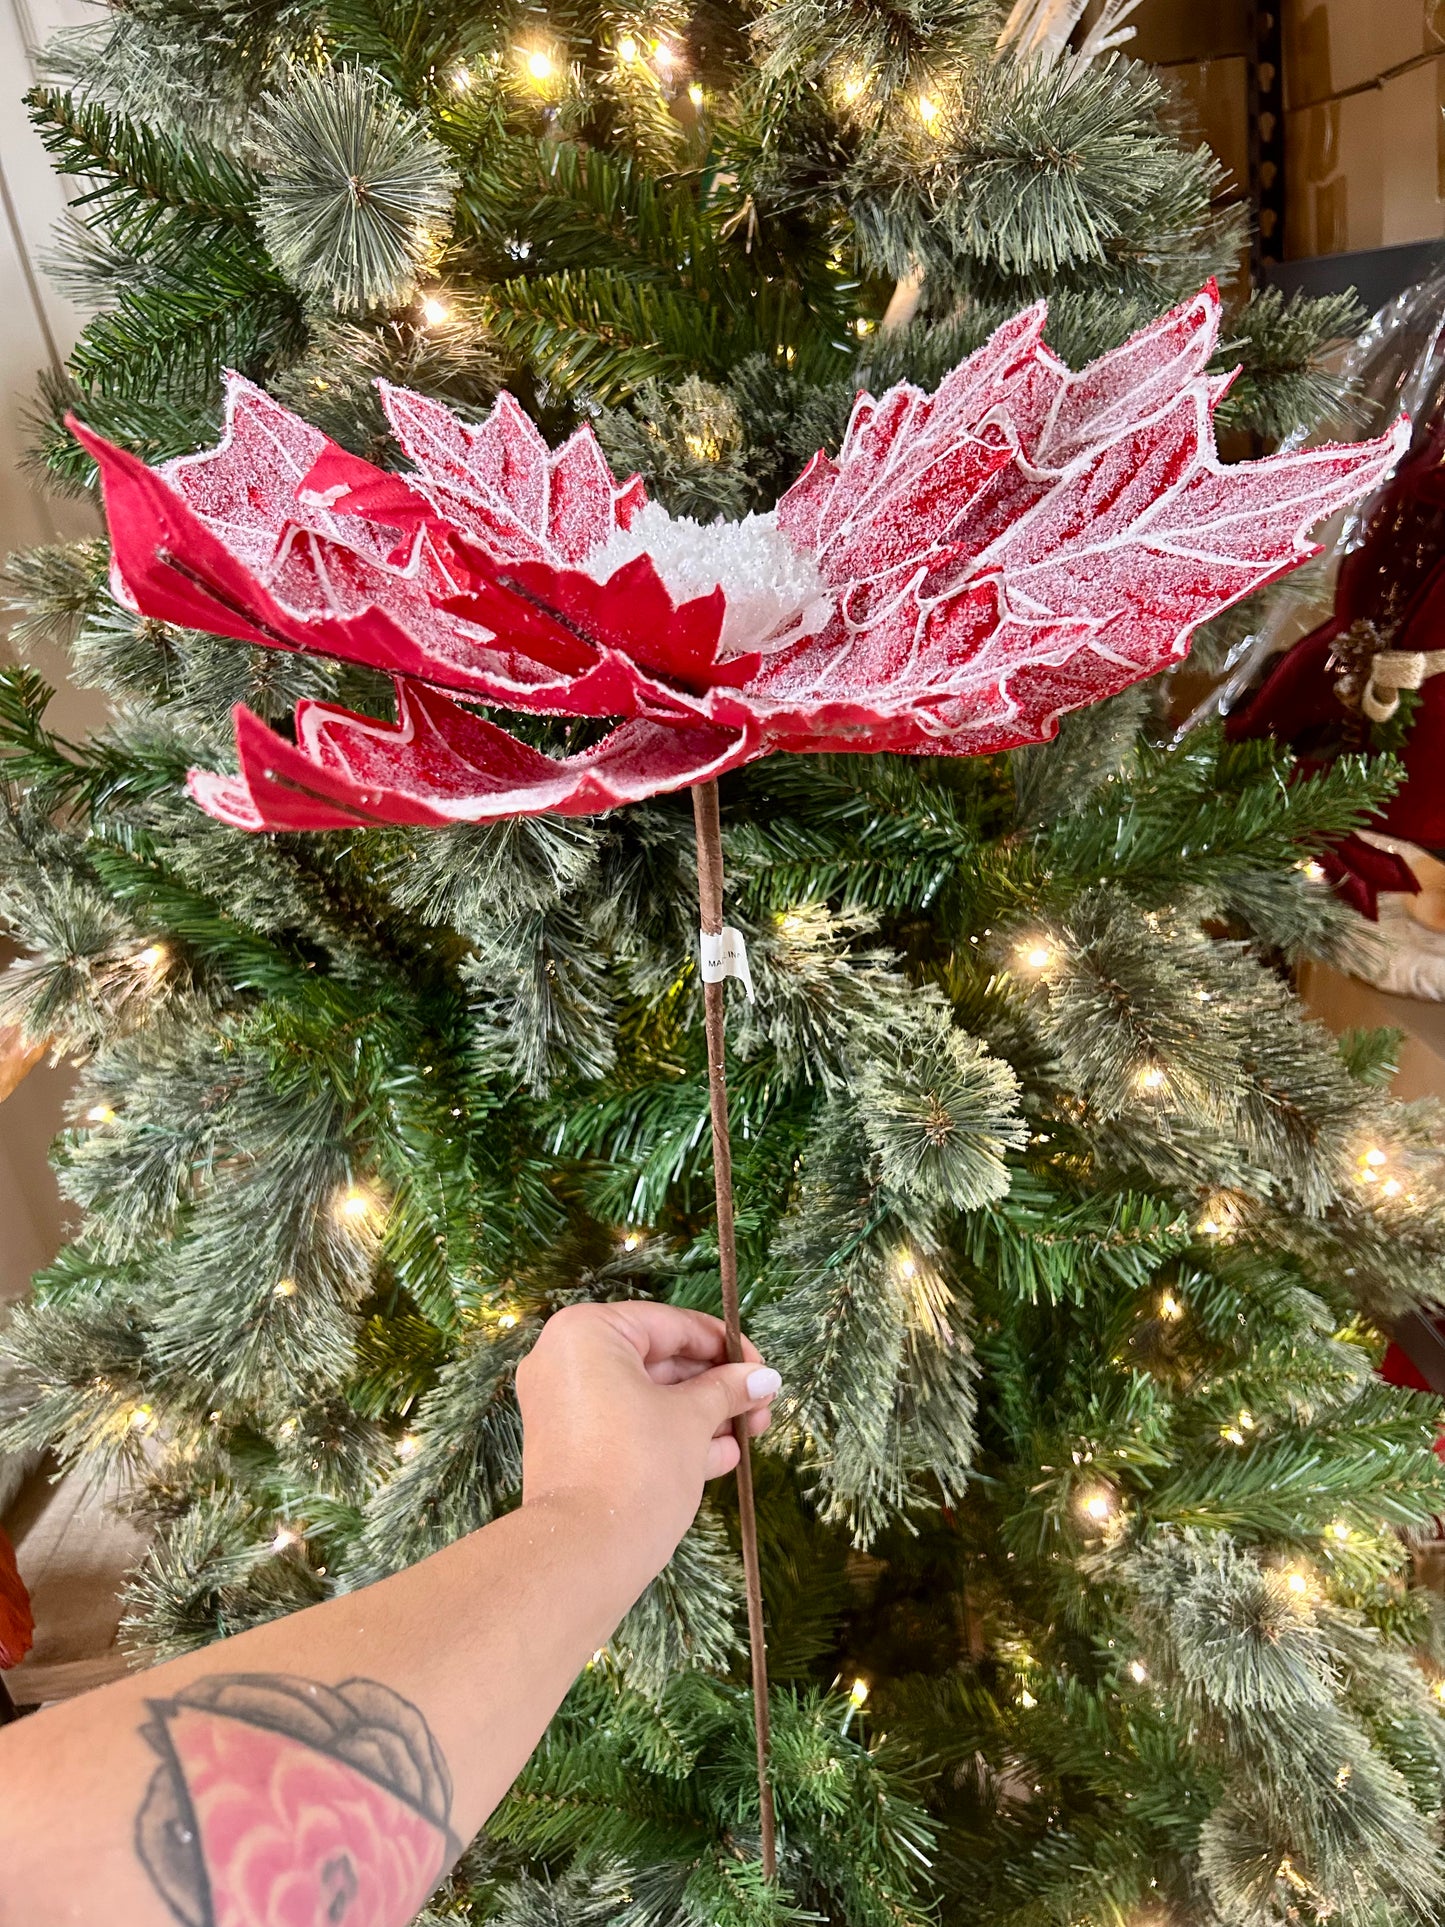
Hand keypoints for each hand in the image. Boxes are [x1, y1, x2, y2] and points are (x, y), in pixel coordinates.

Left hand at [515, 1301, 780, 1586]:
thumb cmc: (637, 1468)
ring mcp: (564, 1407)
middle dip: (715, 1385)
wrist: (583, 1555)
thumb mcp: (692, 1420)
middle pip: (657, 1360)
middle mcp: (565, 1361)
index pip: (669, 1324)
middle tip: (761, 1403)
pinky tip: (722, 1455)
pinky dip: (669, 1435)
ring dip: (700, 1413)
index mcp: (587, 1334)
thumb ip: (727, 1389)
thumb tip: (764, 1377)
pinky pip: (626, 1426)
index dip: (723, 1345)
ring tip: (750, 1431)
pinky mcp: (570, 1447)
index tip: (761, 1368)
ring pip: (645, 1397)